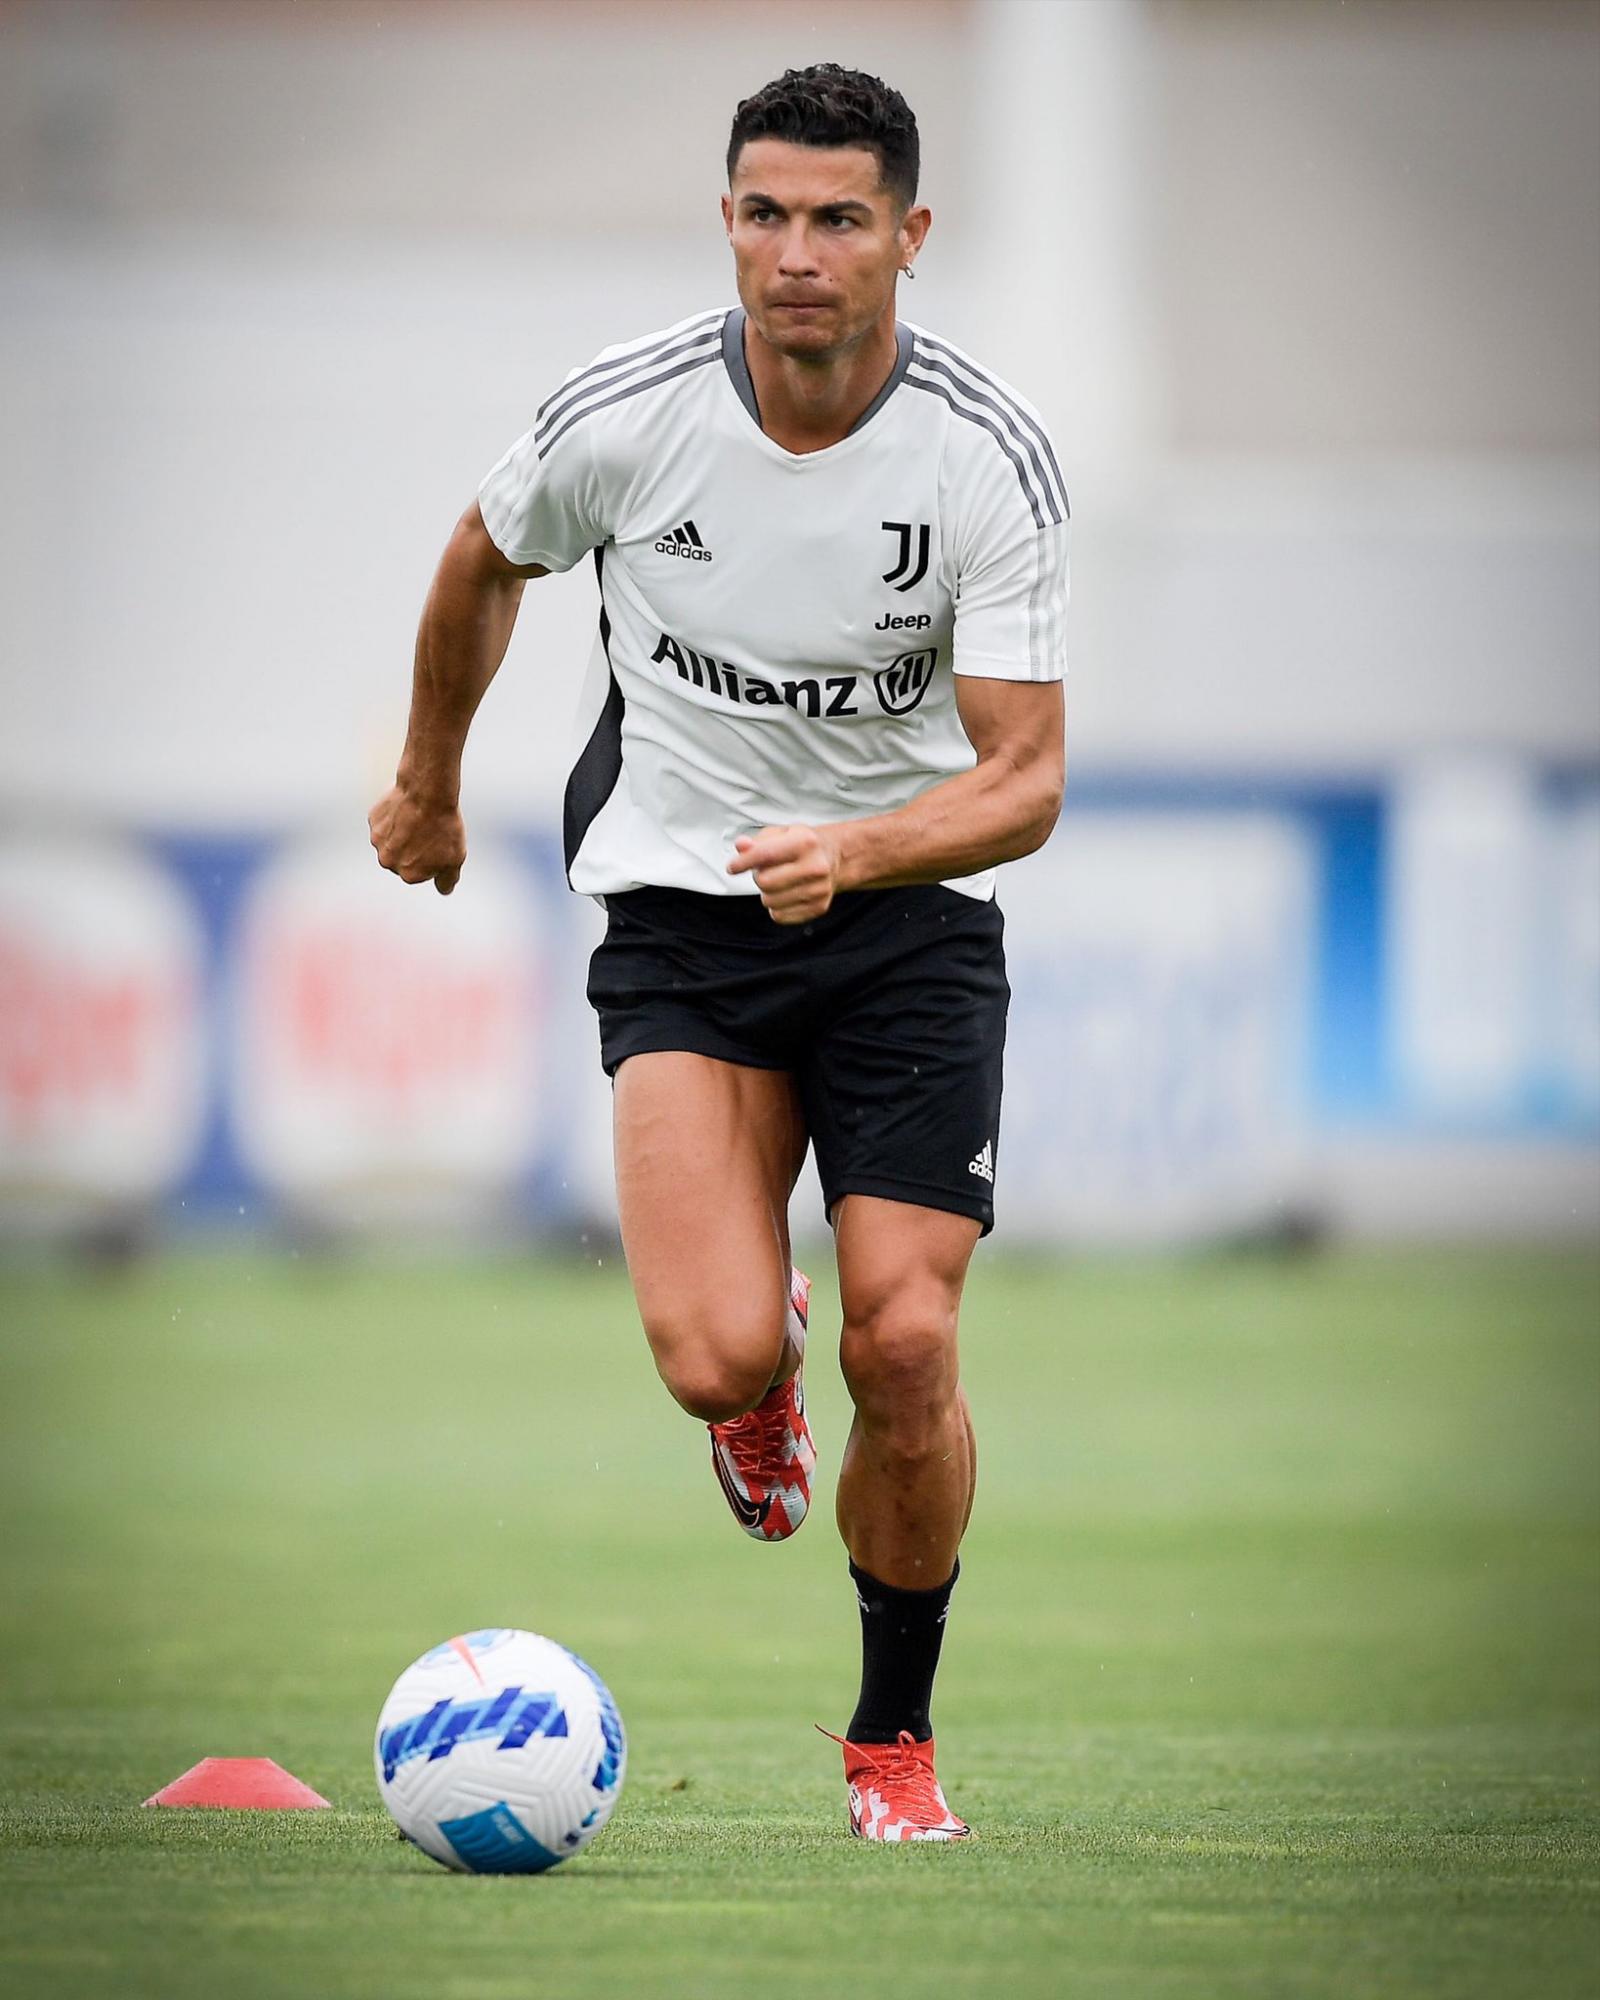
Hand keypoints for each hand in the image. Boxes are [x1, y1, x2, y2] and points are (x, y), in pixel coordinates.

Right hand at [368, 783, 466, 895]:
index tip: (438, 843)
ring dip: (404, 833)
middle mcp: (388, 862)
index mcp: (408, 875)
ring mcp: (378, 841)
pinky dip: (395, 817)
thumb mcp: (455, 858)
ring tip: (418, 819)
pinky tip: (407, 809)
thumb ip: (447, 880)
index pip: (421, 872)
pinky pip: (385, 823)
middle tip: (428, 831)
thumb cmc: (443, 827)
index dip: (432, 857)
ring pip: (393, 840)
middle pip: (403, 858)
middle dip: (414, 848)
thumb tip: (443, 890)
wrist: (426, 793)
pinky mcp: (373, 821)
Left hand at [726, 823, 840, 923]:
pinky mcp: (818, 907)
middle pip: (765, 881)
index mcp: (805, 842)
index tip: (732, 867)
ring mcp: (819, 889)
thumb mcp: (781, 833)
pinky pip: (780, 916)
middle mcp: (815, 866)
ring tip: (779, 881)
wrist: (835, 858)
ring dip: (767, 893)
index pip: (765, 854)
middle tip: (766, 870)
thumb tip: (741, 846)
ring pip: (770, 901)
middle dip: (758, 877)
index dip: (743, 862)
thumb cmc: (804, 845)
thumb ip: (758, 840)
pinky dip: (776, 907)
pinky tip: (786, 894)